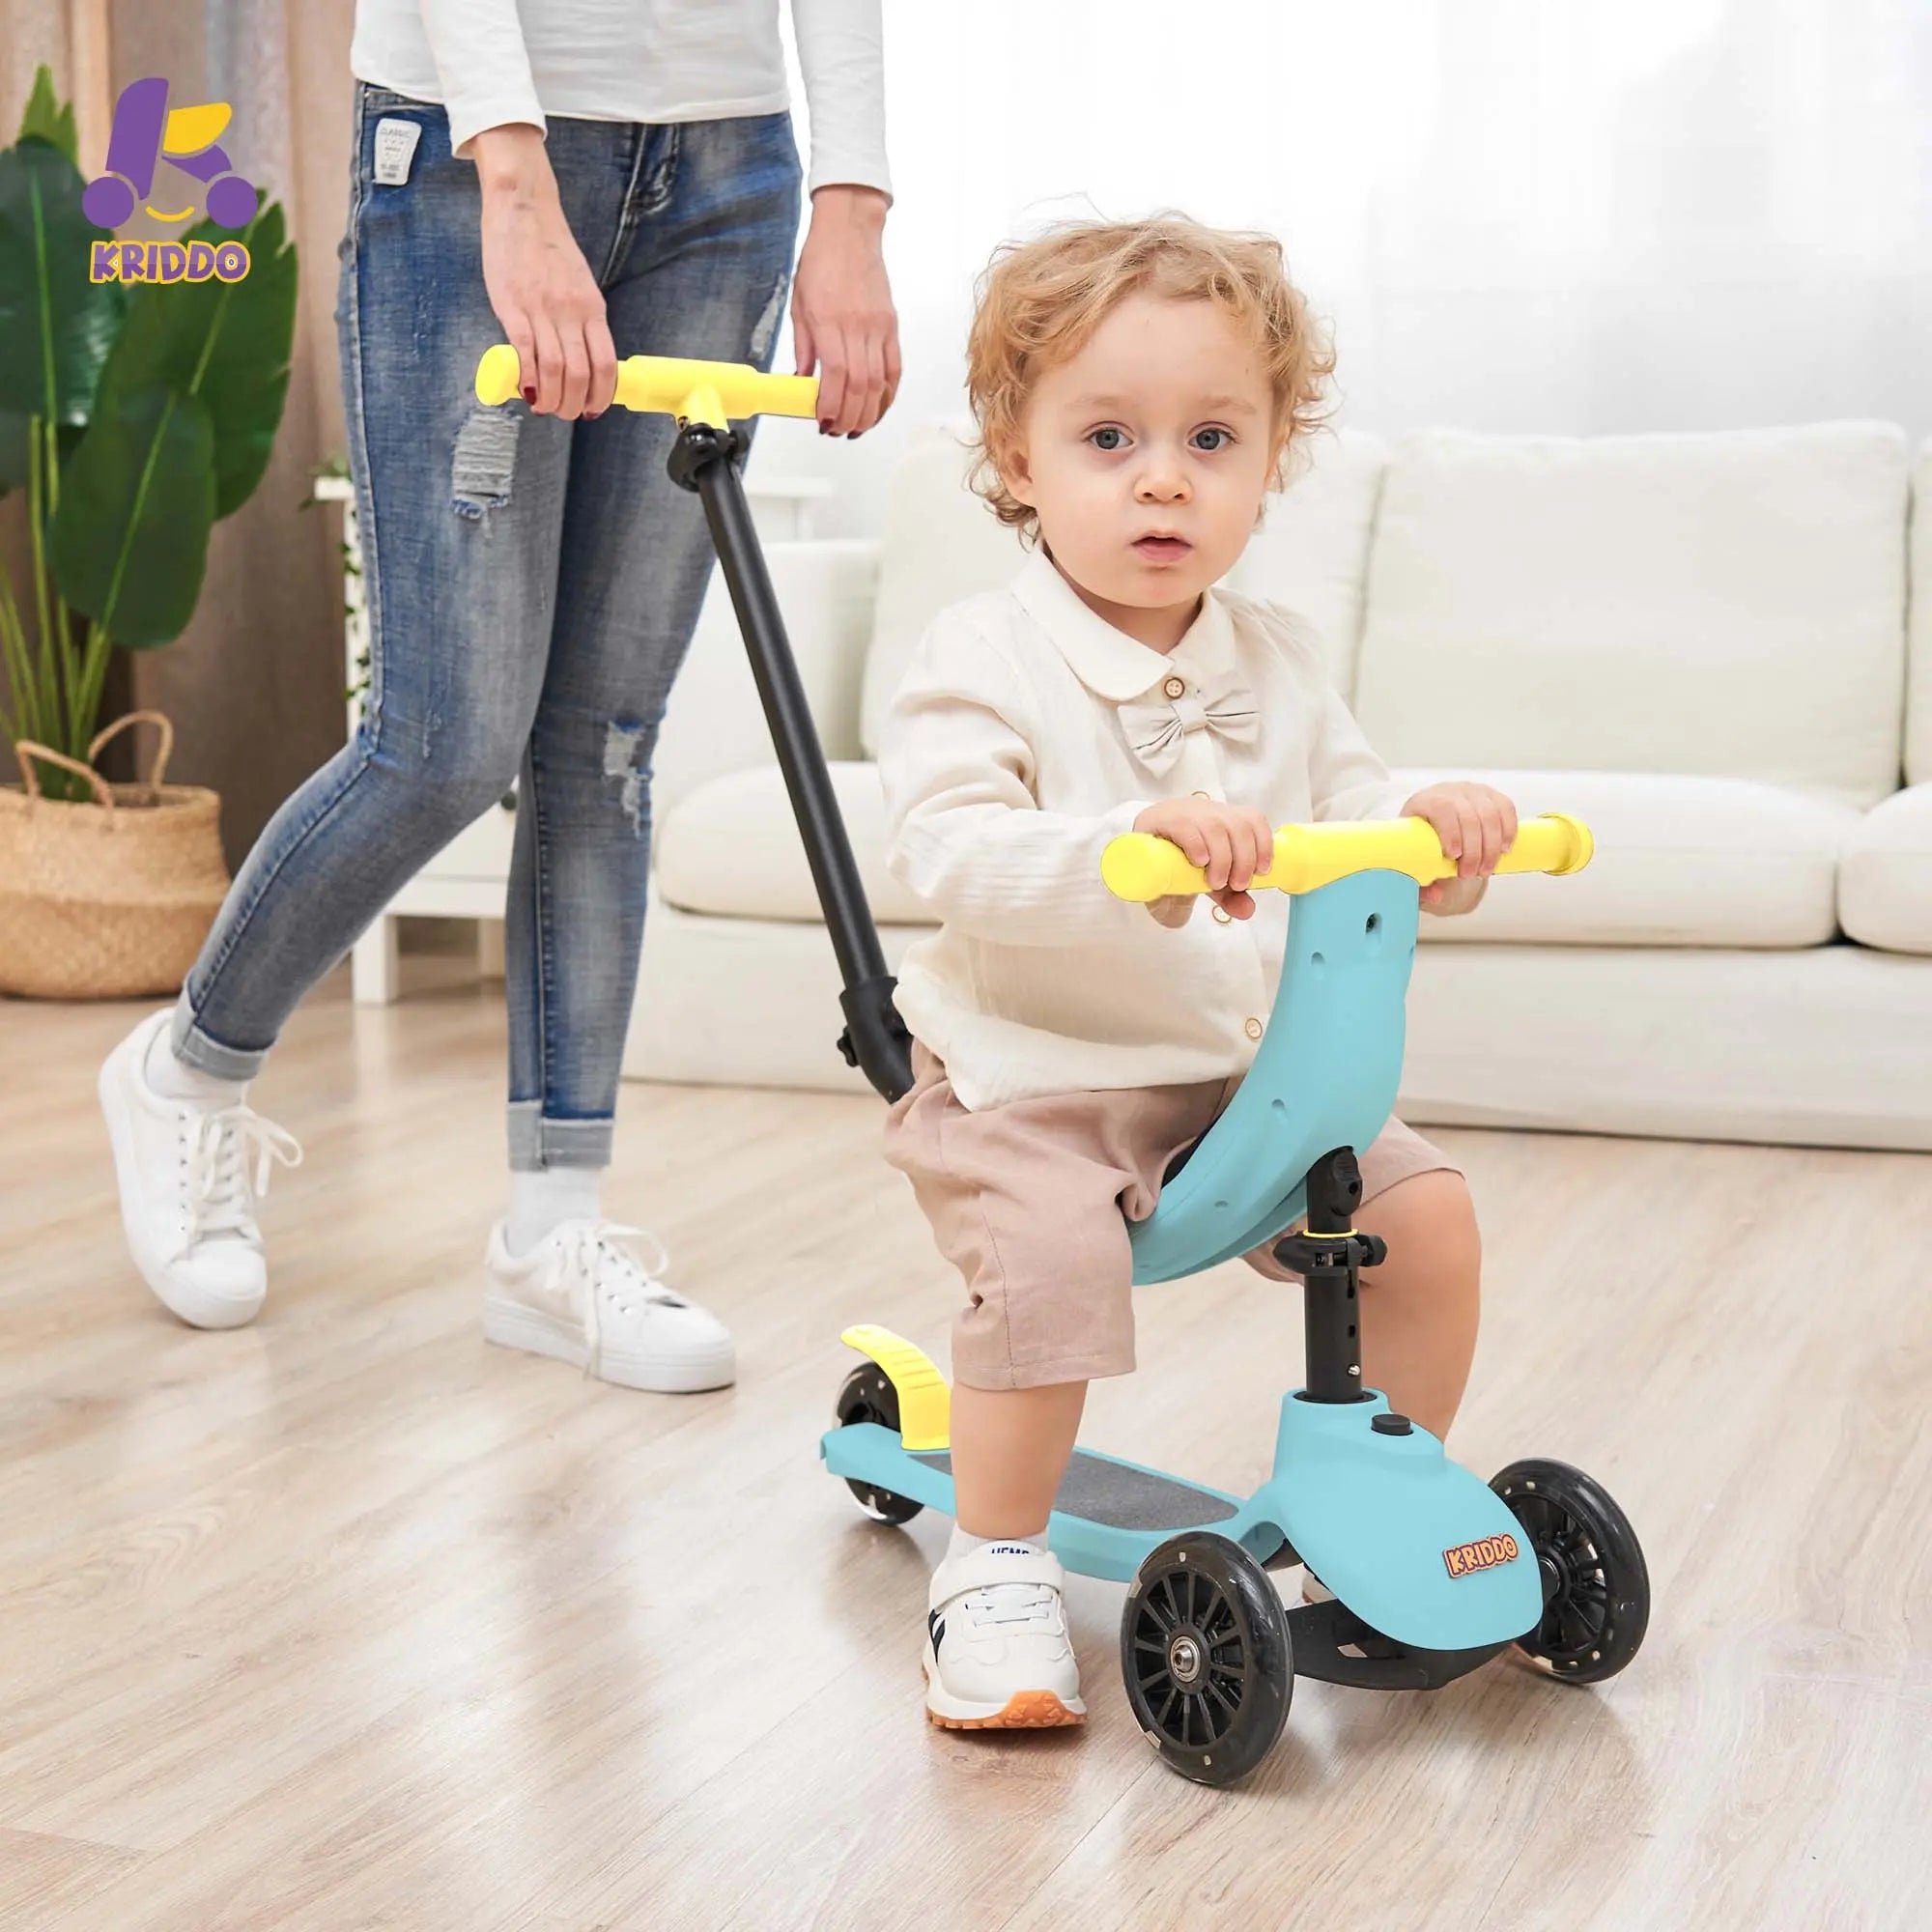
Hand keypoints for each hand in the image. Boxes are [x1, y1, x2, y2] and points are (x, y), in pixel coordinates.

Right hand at [474, 125, 616, 420]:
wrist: (523, 206)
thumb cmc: (549, 247)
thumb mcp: (579, 284)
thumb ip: (581, 318)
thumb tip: (580, 355)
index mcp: (592, 308)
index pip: (606, 364)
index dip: (601, 395)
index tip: (592, 409)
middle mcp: (572, 312)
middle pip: (580, 375)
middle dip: (574, 405)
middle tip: (564, 414)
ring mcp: (542, 309)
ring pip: (555, 370)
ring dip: (550, 399)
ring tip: (543, 408)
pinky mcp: (512, 305)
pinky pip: (525, 352)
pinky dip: (527, 379)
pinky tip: (526, 391)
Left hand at [791, 185, 898, 435]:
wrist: (850, 231)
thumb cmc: (822, 261)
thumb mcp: (799, 305)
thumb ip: (803, 347)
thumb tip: (802, 381)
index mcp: (829, 321)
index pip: (836, 374)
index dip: (833, 405)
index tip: (824, 421)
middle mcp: (857, 326)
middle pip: (861, 385)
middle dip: (851, 417)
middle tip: (839, 430)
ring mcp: (878, 327)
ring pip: (880, 382)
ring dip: (870, 412)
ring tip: (858, 426)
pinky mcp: (891, 326)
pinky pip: (895, 368)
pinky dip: (888, 393)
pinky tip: (879, 406)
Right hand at [1134, 798, 1275, 922]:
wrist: (1141, 850)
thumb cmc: (1181, 860)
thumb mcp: (1209, 879)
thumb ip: (1230, 895)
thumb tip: (1248, 910)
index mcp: (1226, 819)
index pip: (1253, 819)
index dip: (1263, 843)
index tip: (1262, 871)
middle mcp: (1210, 812)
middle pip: (1239, 826)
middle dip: (1244, 859)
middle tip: (1237, 885)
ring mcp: (1187, 814)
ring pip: (1215, 827)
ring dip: (1222, 858)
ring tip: (1215, 882)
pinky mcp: (1164, 821)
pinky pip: (1186, 826)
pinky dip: (1198, 845)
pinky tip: (1199, 861)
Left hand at [1403, 782, 1517, 911]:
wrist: (1434, 821)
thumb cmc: (1421, 842)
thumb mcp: (1414, 861)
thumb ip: (1421, 882)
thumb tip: (1436, 895)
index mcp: (1425, 802)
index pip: (1442, 809)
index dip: (1450, 832)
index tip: (1453, 856)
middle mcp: (1450, 791)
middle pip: (1469, 816)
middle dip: (1474, 850)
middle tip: (1471, 874)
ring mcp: (1473, 791)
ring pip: (1490, 814)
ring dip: (1492, 846)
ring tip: (1487, 869)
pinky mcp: (1491, 795)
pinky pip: (1506, 808)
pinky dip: (1509, 830)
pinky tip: (1504, 849)